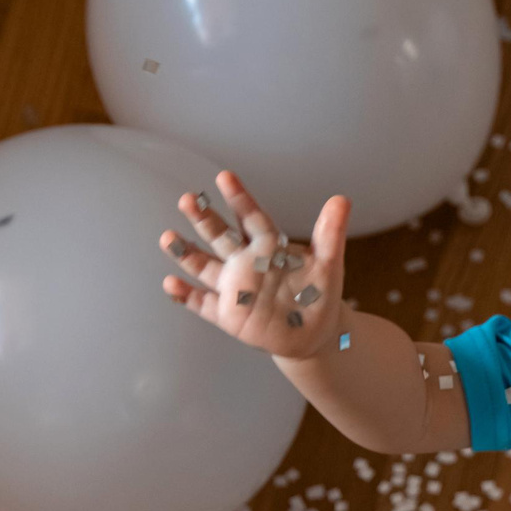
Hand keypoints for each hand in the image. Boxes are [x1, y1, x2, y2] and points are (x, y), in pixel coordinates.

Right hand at [158, 170, 349, 359]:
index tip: (225, 177)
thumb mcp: (329, 262)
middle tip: (187, 199)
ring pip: (204, 266)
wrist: (313, 333)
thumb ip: (330, 232)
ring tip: (168, 238)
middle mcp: (244, 262)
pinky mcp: (227, 314)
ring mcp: (233, 288)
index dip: (239, 198)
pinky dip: (187, 296)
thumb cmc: (318, 293)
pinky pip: (203, 304)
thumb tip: (342, 199)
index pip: (251, 218)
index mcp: (267, 246)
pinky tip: (171, 285)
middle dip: (204, 219)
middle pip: (220, 236)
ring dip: (187, 253)